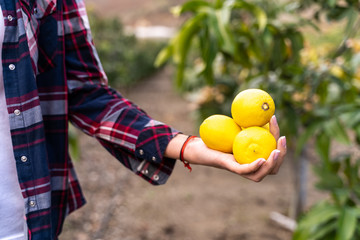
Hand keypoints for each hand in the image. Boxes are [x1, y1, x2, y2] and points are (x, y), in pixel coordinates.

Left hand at [169, 115, 286, 181]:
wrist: (200, 146)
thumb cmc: (218, 138)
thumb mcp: (236, 130)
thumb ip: (248, 124)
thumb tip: (261, 108)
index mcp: (254, 161)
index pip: (273, 157)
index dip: (281, 146)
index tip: (282, 134)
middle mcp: (250, 168)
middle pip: (272, 169)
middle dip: (281, 156)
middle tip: (282, 140)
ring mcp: (241, 170)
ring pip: (262, 174)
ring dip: (272, 164)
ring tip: (276, 151)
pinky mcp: (231, 169)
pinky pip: (246, 171)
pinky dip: (255, 167)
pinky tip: (261, 159)